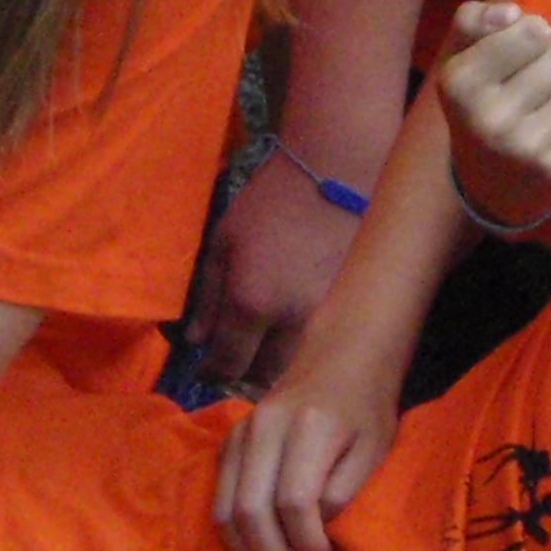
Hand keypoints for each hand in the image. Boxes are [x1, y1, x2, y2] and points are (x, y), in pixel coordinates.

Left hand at [184, 159, 364, 389]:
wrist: (335, 174)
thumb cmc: (271, 201)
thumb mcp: (225, 240)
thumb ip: (208, 295)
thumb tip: (197, 340)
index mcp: (253, 302)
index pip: (228, 362)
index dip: (211, 373)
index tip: (204, 371)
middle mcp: (291, 321)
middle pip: (264, 375)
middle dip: (243, 375)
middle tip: (232, 365)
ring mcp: (328, 319)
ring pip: (299, 368)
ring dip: (276, 371)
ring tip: (262, 358)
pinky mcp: (353, 310)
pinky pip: (324, 347)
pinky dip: (306, 353)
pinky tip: (294, 340)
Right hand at [212, 354, 398, 550]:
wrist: (339, 358)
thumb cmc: (365, 407)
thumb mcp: (374, 450)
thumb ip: (343, 492)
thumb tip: (312, 531)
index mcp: (310, 426)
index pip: (294, 503)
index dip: (307, 543)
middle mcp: (265, 427)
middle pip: (250, 510)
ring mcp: (240, 433)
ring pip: (225, 510)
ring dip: (250, 550)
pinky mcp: (228, 441)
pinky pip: (218, 499)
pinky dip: (236, 531)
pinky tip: (264, 542)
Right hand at [440, 2, 550, 231]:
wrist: (489, 186)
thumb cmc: (479, 105)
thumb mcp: (460, 58)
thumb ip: (474, 20)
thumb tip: (513, 14)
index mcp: (460, 83)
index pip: (532, 29)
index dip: (532, 34)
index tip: (518, 55)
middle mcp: (490, 118)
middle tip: (533, 86)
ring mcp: (527, 147)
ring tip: (548, 105)